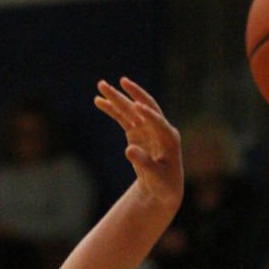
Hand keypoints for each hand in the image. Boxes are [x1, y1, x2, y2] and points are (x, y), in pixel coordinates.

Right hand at [94, 77, 182, 209]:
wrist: (162, 187)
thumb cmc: (164, 184)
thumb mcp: (155, 177)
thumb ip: (144, 163)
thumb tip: (128, 150)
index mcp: (169, 138)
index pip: (159, 122)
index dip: (149, 115)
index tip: (137, 106)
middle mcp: (159, 128)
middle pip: (145, 106)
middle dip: (134, 93)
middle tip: (122, 81)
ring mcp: (147, 128)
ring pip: (131, 110)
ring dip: (117, 98)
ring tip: (101, 85)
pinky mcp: (136, 131)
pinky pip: (123, 118)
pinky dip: (112, 110)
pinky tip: (99, 101)